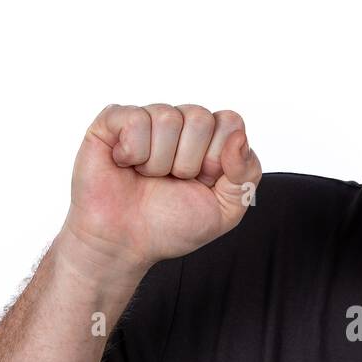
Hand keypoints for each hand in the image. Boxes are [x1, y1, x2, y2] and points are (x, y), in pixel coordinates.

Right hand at [62, 103, 261, 277]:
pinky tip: (126, 165)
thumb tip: (239, 137)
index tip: (203, 180)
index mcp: (209, 142)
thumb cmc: (170, 226)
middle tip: (171, 181)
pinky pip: (135, 119)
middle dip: (187, 162)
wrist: (125, 243)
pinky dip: (132, 152)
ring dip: (158, 162)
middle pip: (200, 117)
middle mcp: (180, 127)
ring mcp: (148, 121)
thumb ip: (247, 174)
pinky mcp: (114, 122)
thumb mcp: (226, 210)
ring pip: (167, 118)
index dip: (218, 156)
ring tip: (147, 176)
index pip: (230, 121)